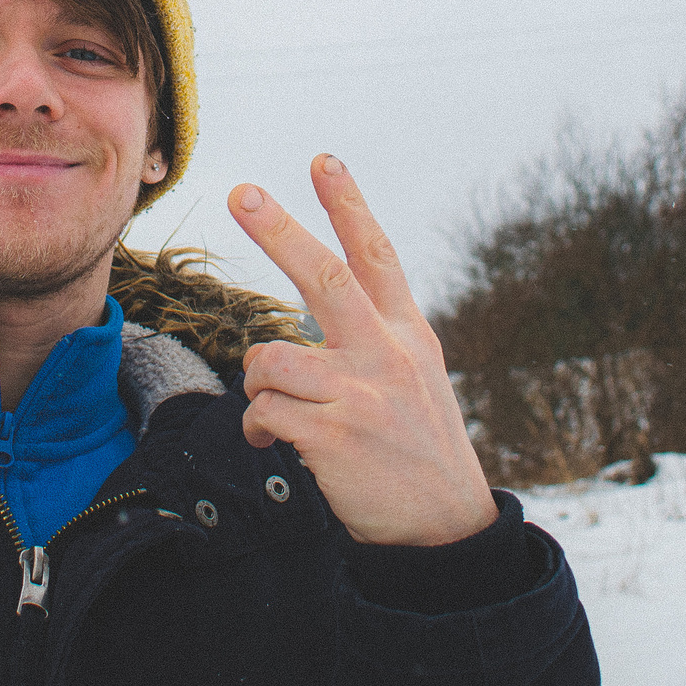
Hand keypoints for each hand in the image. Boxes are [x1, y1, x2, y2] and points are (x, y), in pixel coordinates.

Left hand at [230, 155, 497, 546]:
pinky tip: (274, 442)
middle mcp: (385, 354)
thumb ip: (377, 339)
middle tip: (241, 193)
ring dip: (260, 385)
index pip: (377, 256)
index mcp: (407, 333)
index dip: (348, 205)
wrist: (444, 525)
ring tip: (277, 408)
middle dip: (279, 231)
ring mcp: (359, 394)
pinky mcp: (332, 436)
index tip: (323, 160)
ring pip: (271, 358)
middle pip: (323, 278)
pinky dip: (257, 427)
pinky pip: (263, 412)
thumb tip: (312, 319)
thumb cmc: (418, 446)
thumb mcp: (417, 377)